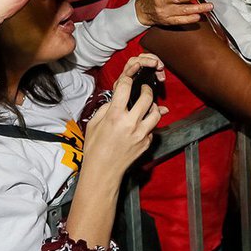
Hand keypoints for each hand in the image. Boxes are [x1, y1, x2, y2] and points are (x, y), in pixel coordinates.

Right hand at [85, 53, 166, 175]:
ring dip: (153, 106)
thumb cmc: (95, 148)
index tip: (128, 79)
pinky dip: (149, 124)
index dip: (127, 79)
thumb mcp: (94, 124)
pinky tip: (142, 124)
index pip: (125, 88)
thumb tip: (116, 99)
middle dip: (146, 89)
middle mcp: (130, 124)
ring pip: (156, 113)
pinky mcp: (146, 143)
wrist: (102, 171)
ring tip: (148, 105)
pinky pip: (152, 129)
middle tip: (144, 88)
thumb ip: (106, 108)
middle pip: (147, 98)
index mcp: (115, 116)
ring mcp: (141, 134)